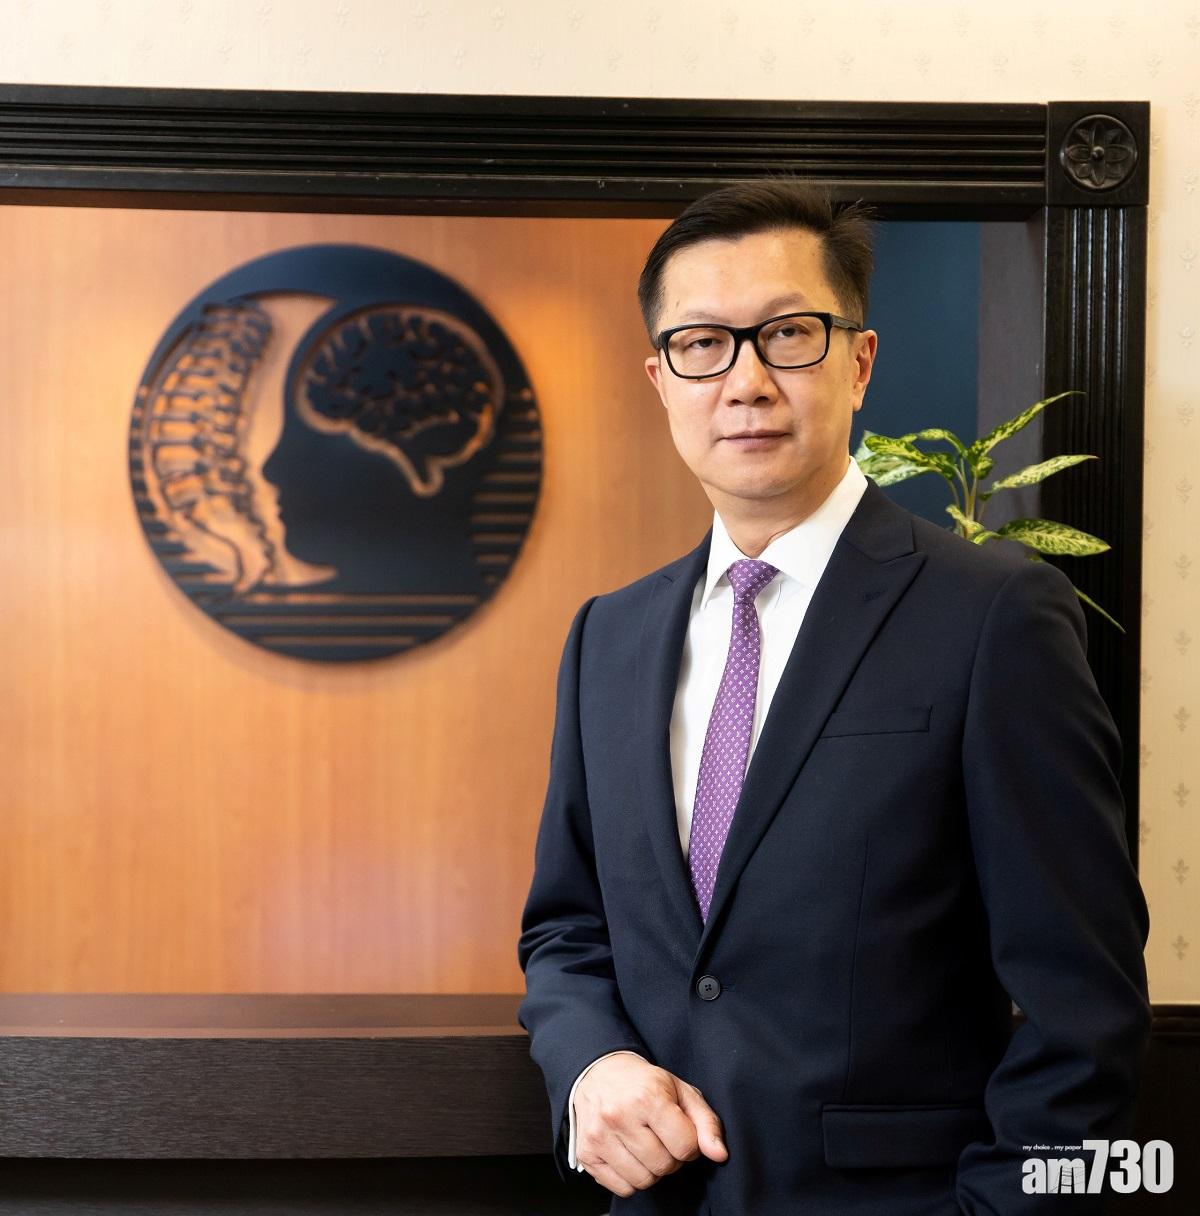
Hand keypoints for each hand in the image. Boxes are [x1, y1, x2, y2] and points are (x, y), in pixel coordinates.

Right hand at [573, 1053, 727, 1196]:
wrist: (599, 1073)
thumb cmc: (643, 1083)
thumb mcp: (681, 1091)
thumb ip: (706, 1122)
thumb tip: (719, 1154)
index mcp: (647, 1097)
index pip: (685, 1146)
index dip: (689, 1143)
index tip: (680, 1131)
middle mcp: (619, 1116)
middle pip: (664, 1166)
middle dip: (670, 1157)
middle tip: (661, 1137)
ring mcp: (599, 1136)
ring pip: (643, 1180)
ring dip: (651, 1169)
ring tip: (645, 1144)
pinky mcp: (587, 1154)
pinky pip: (622, 1188)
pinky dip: (631, 1178)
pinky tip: (628, 1154)